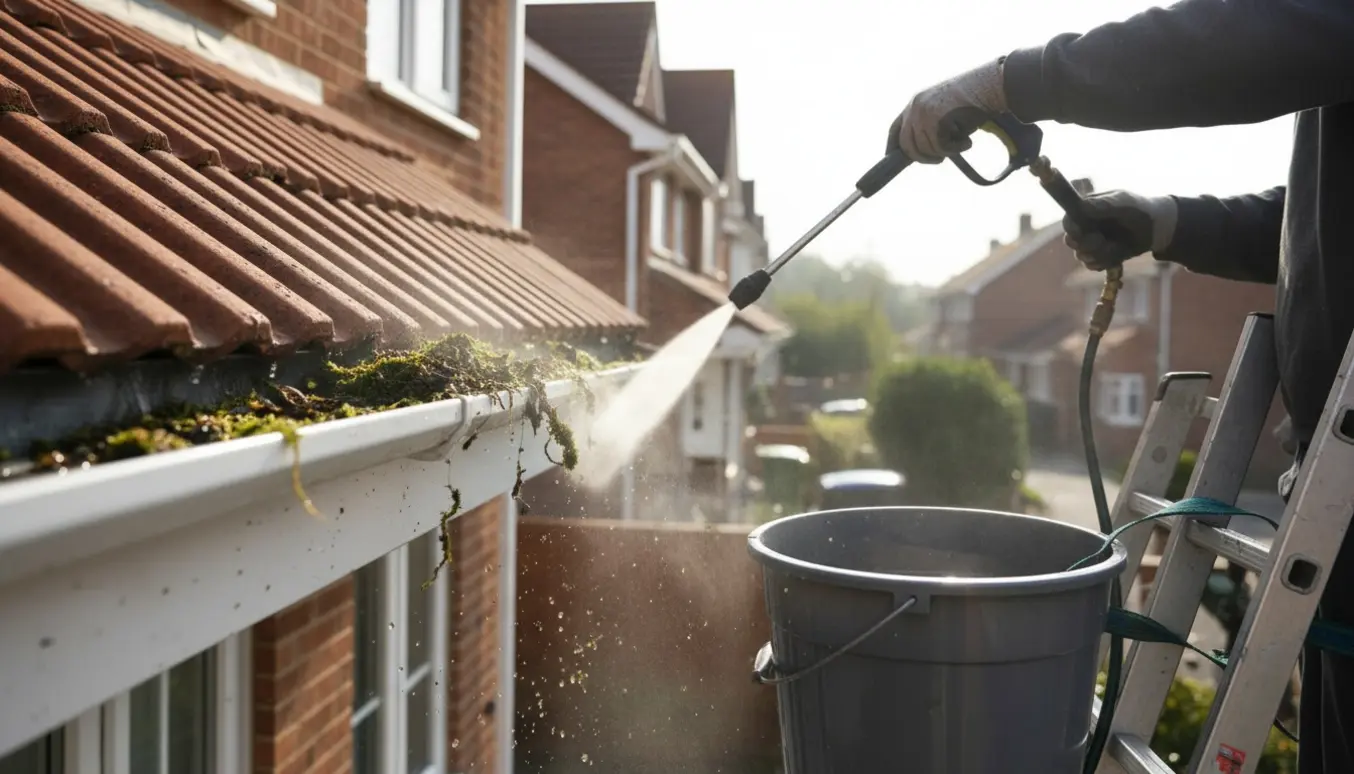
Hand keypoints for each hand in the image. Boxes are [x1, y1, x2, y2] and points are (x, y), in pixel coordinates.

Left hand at [887, 58, 1007, 163]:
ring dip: (945, 151)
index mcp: (916, 103)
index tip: (892, 158)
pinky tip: (967, 141)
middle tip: (941, 158)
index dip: (893, 147)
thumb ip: (929, 127)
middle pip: (908, 145)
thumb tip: (924, 151)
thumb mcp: (944, 112)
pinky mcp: (935, 120)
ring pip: (925, 149)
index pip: (895, 129)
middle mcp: (915, 107)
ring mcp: (923, 113)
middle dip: (924, 157)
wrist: (990, 86)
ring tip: (962, 141)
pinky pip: (939, 147)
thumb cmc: (974, 101)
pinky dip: (955, 149)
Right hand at [1064, 191, 1178, 270]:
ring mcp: (1091, 243)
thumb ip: (1103, 204)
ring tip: (1117, 246)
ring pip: (1081, 255)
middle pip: (1071, 241)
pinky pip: (1091, 265)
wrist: (1156, 228)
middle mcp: (1085, 227)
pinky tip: (1117, 254)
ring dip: (1099, 254)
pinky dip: (1104, 262)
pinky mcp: (1098, 257)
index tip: (1080, 233)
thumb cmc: (1139, 209)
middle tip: (1101, 241)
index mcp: (1087, 210)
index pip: (1068, 221)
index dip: (1071, 228)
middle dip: (1087, 244)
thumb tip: (1081, 206)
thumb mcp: (1123, 202)